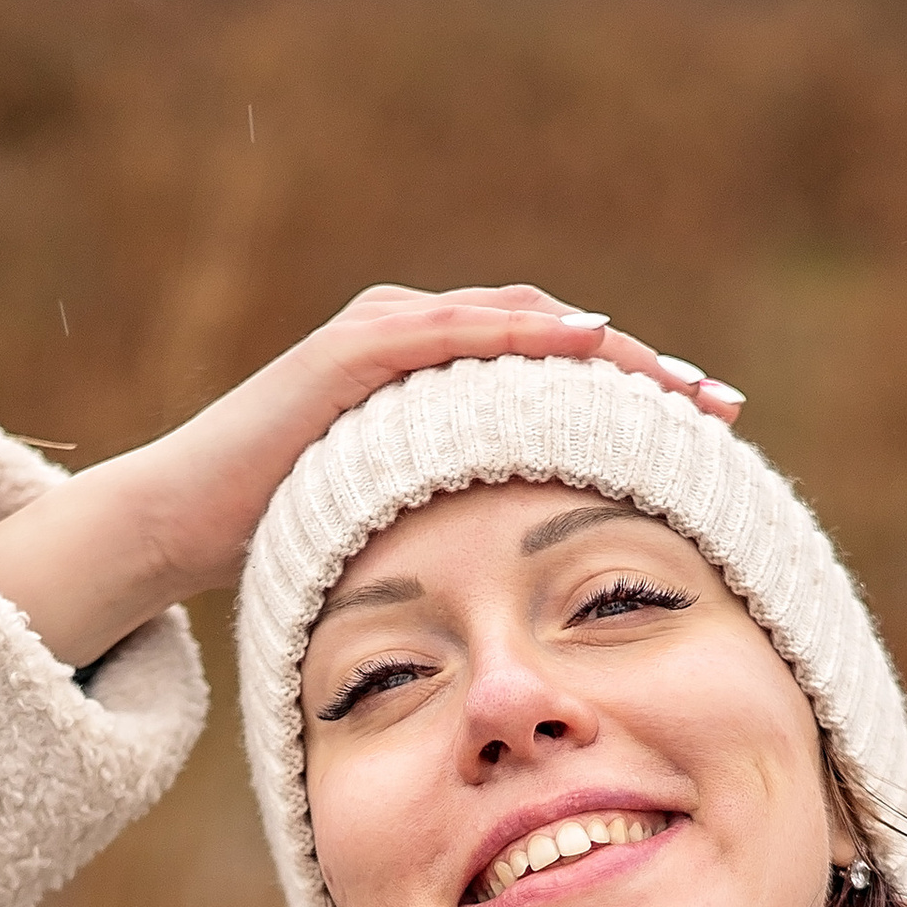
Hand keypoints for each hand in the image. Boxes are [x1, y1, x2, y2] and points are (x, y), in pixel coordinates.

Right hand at [0, 283, 744, 666]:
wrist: (185, 522)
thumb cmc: (293, 538)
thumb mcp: (411, 530)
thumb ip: (474, 524)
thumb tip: (549, 583)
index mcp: (448, 384)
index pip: (563, 375)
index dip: (641, 399)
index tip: (714, 434)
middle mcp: (423, 337)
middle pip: (560, 337)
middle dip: (646, 371)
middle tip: (722, 406)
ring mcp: (387, 333)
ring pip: (520, 322)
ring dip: (606, 348)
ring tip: (674, 385)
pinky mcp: (352, 350)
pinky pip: (452, 331)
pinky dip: (518, 334)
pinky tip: (580, 343)